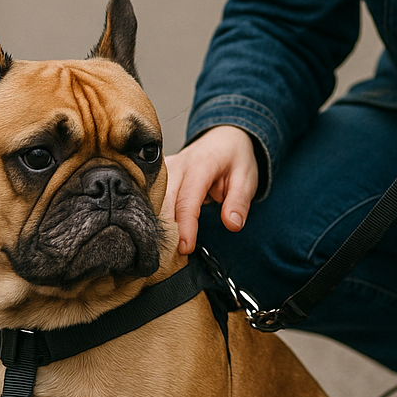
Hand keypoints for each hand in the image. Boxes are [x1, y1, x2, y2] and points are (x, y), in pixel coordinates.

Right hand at [162, 126, 258, 255]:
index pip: (187, 200)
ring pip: (151, 200)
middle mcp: (177, 165)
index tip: (185, 248)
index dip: (185, 226)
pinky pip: (149, 197)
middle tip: (169, 259)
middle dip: (165, 230)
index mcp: (200, 165)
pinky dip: (151, 216)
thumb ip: (239, 202)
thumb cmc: (234, 158)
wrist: (224, 137)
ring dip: (155, 224)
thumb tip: (232, 225)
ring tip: (160, 252)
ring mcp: (164, 170)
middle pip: (162, 202)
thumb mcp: (246, 178)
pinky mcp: (157, 176)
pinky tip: (153, 235)